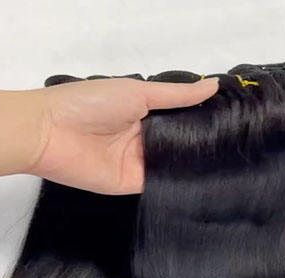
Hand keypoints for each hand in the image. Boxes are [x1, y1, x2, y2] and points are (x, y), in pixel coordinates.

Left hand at [28, 77, 218, 194]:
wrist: (50, 133)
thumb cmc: (90, 103)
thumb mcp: (138, 92)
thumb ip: (175, 96)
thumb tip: (213, 86)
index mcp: (143, 112)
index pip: (179, 118)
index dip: (202, 120)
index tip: (230, 121)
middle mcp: (143, 138)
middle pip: (179, 143)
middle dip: (201, 145)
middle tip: (234, 146)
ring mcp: (139, 163)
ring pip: (173, 165)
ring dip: (192, 165)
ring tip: (227, 163)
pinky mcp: (133, 184)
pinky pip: (160, 184)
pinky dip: (177, 183)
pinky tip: (203, 182)